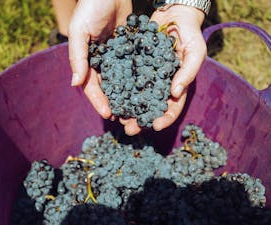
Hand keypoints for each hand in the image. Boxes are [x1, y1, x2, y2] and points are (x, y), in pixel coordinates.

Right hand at [68, 0, 131, 118]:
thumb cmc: (90, 8)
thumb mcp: (79, 31)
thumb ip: (77, 57)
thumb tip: (75, 84)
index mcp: (87, 61)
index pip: (91, 86)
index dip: (98, 101)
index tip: (108, 114)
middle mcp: (101, 62)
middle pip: (107, 88)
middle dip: (114, 103)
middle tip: (123, 119)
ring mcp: (117, 57)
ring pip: (122, 81)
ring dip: (127, 96)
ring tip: (135, 110)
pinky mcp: (130, 50)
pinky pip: (134, 67)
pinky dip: (138, 79)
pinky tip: (146, 90)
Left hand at [121, 5, 206, 134]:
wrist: (174, 15)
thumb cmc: (189, 34)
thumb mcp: (195, 52)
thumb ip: (188, 72)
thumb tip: (175, 94)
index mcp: (177, 86)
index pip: (173, 107)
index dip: (165, 119)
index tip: (154, 126)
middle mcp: (161, 85)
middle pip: (151, 108)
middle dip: (141, 121)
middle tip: (130, 129)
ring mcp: (148, 77)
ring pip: (137, 98)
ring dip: (128, 110)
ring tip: (118, 118)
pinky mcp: (136, 67)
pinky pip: (128, 81)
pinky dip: (121, 91)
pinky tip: (113, 98)